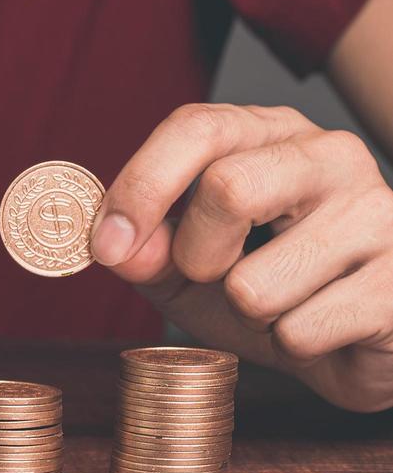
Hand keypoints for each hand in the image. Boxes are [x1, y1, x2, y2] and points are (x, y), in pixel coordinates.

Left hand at [91, 103, 392, 412]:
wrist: (357, 344)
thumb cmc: (270, 291)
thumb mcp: (189, 269)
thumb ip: (146, 253)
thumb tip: (116, 245)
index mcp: (273, 134)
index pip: (198, 127)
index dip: (141, 186)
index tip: (107, 244)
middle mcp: (332, 156)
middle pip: (228, 187)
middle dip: (195, 254)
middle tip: (209, 277)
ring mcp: (379, 214)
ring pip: (255, 282)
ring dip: (247, 315)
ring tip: (281, 305)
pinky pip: (299, 330)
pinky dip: (290, 345)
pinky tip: (322, 329)